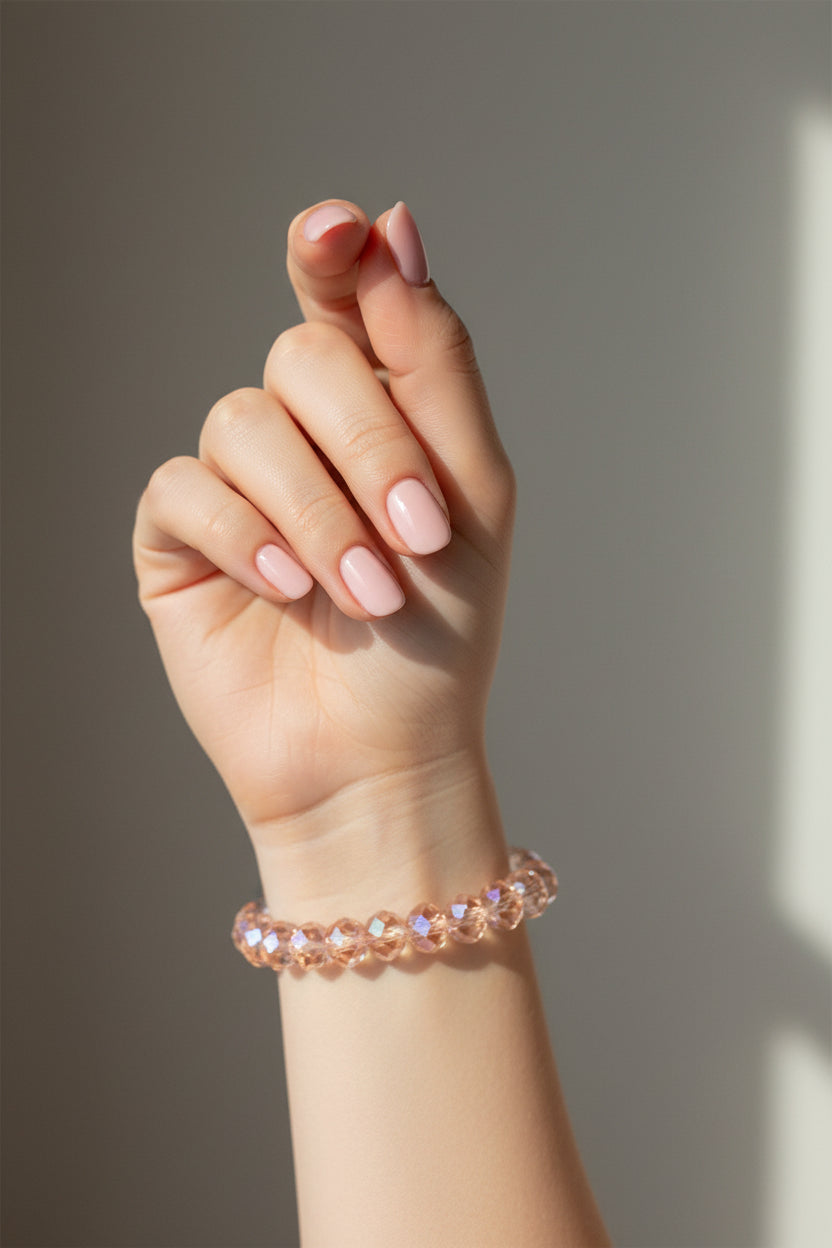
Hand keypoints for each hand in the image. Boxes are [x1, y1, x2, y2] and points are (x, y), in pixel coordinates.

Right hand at [132, 200, 514, 845]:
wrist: (379, 755)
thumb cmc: (440, 636)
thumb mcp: (469, 491)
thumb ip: (434, 360)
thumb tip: (391, 220)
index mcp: (382, 411)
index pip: (346, 298)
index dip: (335, 254)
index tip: (337, 230)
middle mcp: (304, 434)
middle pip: (304, 360)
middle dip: (367, 448)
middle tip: (416, 537)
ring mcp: (238, 483)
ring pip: (244, 424)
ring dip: (317, 511)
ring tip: (363, 592)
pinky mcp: (181, 536)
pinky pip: (187, 488)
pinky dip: (246, 534)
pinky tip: (284, 587)